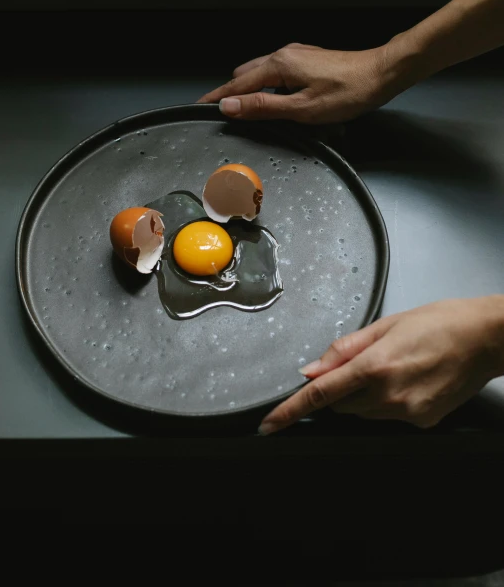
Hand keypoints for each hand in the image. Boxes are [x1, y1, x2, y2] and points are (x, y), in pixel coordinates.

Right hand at [197, 42, 404, 123]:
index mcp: (279, 65)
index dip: (217, 97)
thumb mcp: (301, 109)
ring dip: (250, 88)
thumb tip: (228, 106)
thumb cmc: (348, 92)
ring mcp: (298, 55)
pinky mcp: (309, 59)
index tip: (199, 106)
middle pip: (245, 74)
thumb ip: (262, 107)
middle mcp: (284, 54)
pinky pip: (277, 71)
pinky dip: (267, 84)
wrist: (382, 73)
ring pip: (262, 71)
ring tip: (245, 109)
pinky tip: (275, 98)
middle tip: (222, 112)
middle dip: (231, 92)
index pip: (237, 84)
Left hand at [258, 296, 503, 434]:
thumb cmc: (438, 322)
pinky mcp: (424, 423)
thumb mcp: (386, 325)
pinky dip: (389, 401)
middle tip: (368, 360)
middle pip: (343, 404)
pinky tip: (411, 379)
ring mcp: (408, 414)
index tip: (268, 426)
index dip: (291, 411)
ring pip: (365, 412)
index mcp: (375, 366)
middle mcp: (389, 396)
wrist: (486, 339)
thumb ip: (344, 350)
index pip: (321, 394)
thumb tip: (311, 370)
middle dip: (343, 387)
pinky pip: (390, 416)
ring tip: (396, 365)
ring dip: (366, 395)